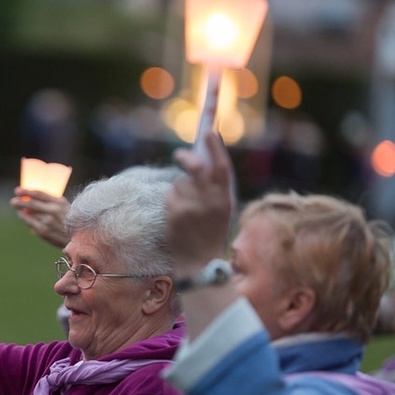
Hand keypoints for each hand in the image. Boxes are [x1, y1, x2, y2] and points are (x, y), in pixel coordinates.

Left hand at [10, 187, 69, 247]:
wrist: (78, 238)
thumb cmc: (70, 221)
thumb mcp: (64, 207)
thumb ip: (50, 202)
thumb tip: (32, 199)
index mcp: (59, 202)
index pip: (39, 193)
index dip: (26, 191)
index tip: (18, 190)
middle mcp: (53, 210)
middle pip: (31, 203)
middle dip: (20, 201)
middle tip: (13, 200)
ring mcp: (48, 221)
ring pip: (29, 213)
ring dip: (21, 210)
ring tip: (16, 207)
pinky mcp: (44, 231)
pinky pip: (30, 222)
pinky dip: (24, 218)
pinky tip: (21, 215)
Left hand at [166, 132, 233, 275]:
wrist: (201, 262)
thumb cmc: (212, 230)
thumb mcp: (222, 208)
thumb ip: (215, 185)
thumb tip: (203, 155)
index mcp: (225, 198)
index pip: (221, 166)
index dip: (215, 147)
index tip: (209, 132)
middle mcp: (210, 201)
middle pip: (195, 166)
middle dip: (186, 157)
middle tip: (179, 155)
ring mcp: (191, 207)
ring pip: (179, 182)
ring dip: (180, 188)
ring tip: (188, 207)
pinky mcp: (174, 213)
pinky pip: (169, 194)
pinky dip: (172, 200)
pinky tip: (179, 215)